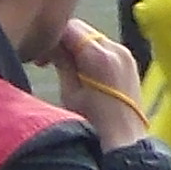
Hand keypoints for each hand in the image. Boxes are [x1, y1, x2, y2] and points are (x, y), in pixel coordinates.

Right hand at [48, 18, 148, 141]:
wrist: (126, 141)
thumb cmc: (94, 123)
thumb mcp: (70, 92)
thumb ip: (61, 63)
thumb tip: (53, 46)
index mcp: (98, 55)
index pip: (69, 28)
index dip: (50, 38)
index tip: (40, 58)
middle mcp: (116, 49)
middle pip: (82, 30)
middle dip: (63, 41)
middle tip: (47, 62)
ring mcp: (126, 55)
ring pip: (93, 38)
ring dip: (77, 47)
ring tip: (65, 69)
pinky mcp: (130, 63)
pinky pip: (105, 48)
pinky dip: (91, 54)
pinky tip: (83, 72)